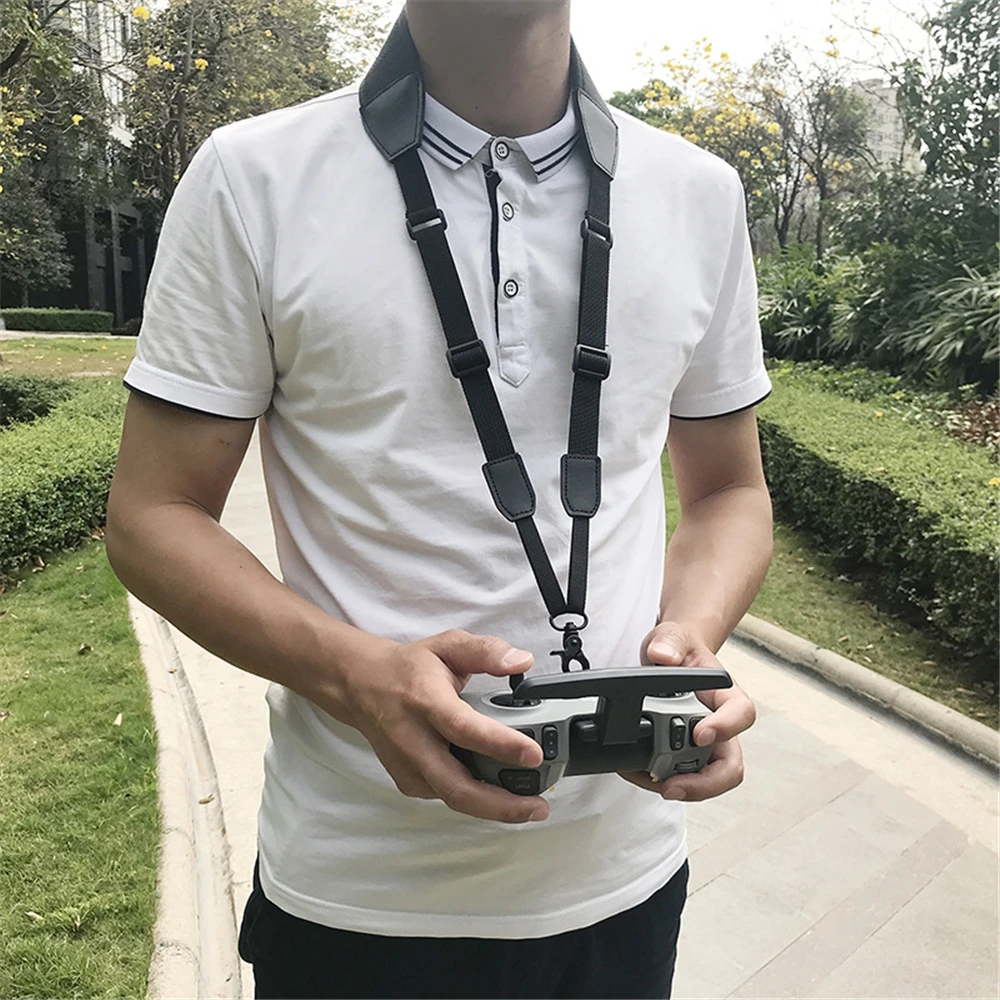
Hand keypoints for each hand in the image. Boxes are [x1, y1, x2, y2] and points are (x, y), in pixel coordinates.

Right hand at [336, 629, 548, 823]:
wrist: (362, 686)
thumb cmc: (408, 668)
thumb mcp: (448, 645)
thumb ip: (486, 650)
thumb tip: (521, 660)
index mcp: (426, 701)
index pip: (464, 729)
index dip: (501, 745)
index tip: (534, 754)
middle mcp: (414, 739)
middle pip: (457, 785)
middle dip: (501, 804)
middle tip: (538, 806)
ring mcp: (408, 765)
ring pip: (453, 798)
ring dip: (493, 808)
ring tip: (529, 807)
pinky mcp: (407, 781)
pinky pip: (446, 796)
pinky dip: (475, 800)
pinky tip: (498, 794)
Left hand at [619, 621, 755, 801]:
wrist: (668, 657)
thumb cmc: (678, 649)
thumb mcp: (671, 637)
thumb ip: (669, 642)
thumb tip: (663, 655)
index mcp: (725, 695)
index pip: (741, 714)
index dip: (726, 727)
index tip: (700, 734)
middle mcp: (721, 725)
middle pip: (730, 765)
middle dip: (705, 784)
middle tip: (673, 786)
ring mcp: (705, 745)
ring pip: (708, 780)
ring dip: (682, 788)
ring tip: (647, 780)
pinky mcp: (684, 755)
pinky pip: (681, 777)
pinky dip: (660, 781)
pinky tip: (638, 772)